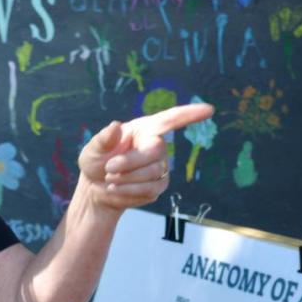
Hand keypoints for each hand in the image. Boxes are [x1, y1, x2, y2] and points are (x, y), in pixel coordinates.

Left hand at [78, 104, 212, 212]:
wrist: (96, 190)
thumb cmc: (96, 162)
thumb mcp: (92, 149)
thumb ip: (102, 139)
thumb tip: (115, 127)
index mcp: (144, 129)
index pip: (170, 119)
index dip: (189, 114)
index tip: (209, 110)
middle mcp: (156, 146)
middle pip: (156, 152)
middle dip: (130, 163)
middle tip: (108, 168)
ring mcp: (160, 168)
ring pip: (152, 174)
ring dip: (126, 180)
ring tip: (109, 180)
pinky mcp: (158, 187)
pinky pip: (149, 190)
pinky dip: (129, 192)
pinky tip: (116, 189)